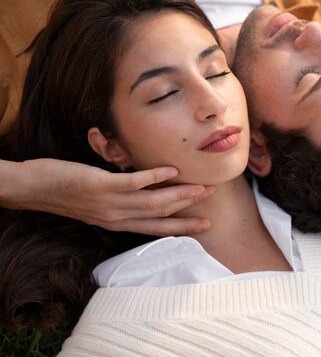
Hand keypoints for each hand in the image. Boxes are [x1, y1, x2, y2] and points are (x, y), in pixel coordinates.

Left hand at [1, 158, 213, 235]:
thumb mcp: (97, 205)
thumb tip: (143, 190)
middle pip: (160, 214)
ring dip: (180, 194)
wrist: (33, 189)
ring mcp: (110, 203)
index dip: (182, 227)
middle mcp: (117, 217)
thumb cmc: (65, 193)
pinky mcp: (101, 186)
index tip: (204, 225)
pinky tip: (170, 170)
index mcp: (117, 222)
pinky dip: (154, 177)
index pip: (156, 228)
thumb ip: (121, 200)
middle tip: (211, 197)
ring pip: (153, 202)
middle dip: (189, 207)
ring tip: (201, 186)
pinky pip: (133, 182)